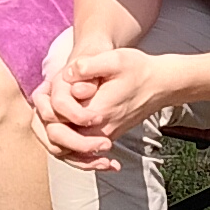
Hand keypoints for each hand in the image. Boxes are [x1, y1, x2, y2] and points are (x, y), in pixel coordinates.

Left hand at [34, 41, 184, 168]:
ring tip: (52, 109)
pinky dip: (68, 143)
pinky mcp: (107, 136)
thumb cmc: (139, 70)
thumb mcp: (115, 59)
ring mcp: (103, 136)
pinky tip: (65, 120)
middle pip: (58, 142)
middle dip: (48, 122)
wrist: (162, 84)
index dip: (49, 108)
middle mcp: (99, 131)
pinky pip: (80, 150)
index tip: (53, 87)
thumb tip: (68, 74)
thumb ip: (89, 66)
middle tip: (48, 98)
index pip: (58, 124)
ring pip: (68, 150)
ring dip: (55, 133)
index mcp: (97, 112)